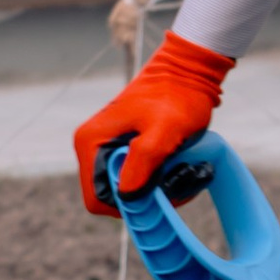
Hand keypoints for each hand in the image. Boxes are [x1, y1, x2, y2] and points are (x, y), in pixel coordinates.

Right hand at [72, 34, 233, 217]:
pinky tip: (179, 165)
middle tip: (178, 181)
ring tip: (184, 170)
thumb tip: (126, 196)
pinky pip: (139, 179)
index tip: (158, 197)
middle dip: (147, 198)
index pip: (96, 199)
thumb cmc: (178, 97)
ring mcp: (108, 148)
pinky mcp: (125, 149)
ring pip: (130, 191)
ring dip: (158, 190)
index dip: (127, 207)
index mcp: (91, 142)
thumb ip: (143, 160)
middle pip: (115, 198)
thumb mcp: (164, 130)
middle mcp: (93, 147)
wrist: (188, 73)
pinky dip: (161, 180)